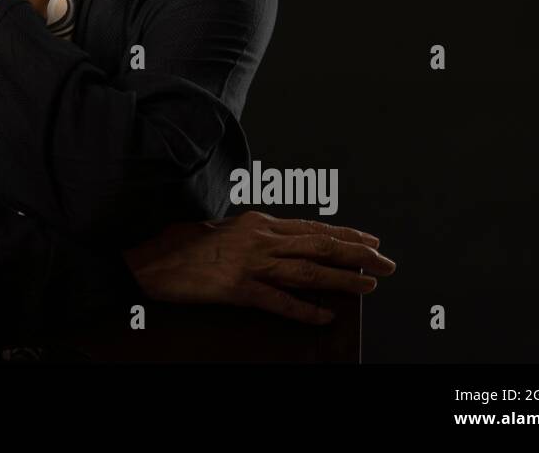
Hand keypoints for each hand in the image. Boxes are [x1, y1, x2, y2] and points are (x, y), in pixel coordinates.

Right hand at [120, 210, 395, 324]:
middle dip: (357, 255)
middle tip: (387, 264)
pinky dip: (303, 310)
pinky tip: (323, 316)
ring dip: (341, 280)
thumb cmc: (184, 244)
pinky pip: (277, 301)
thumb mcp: (224, 229)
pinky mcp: (237, 288)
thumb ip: (255, 234)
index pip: (312, 228)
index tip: (372, 242)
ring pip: (306, 271)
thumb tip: (283, 242)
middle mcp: (259, 238)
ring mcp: (249, 263)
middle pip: (319, 245)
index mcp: (257, 222)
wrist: (151, 259)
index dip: (347, 236)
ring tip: (367, 287)